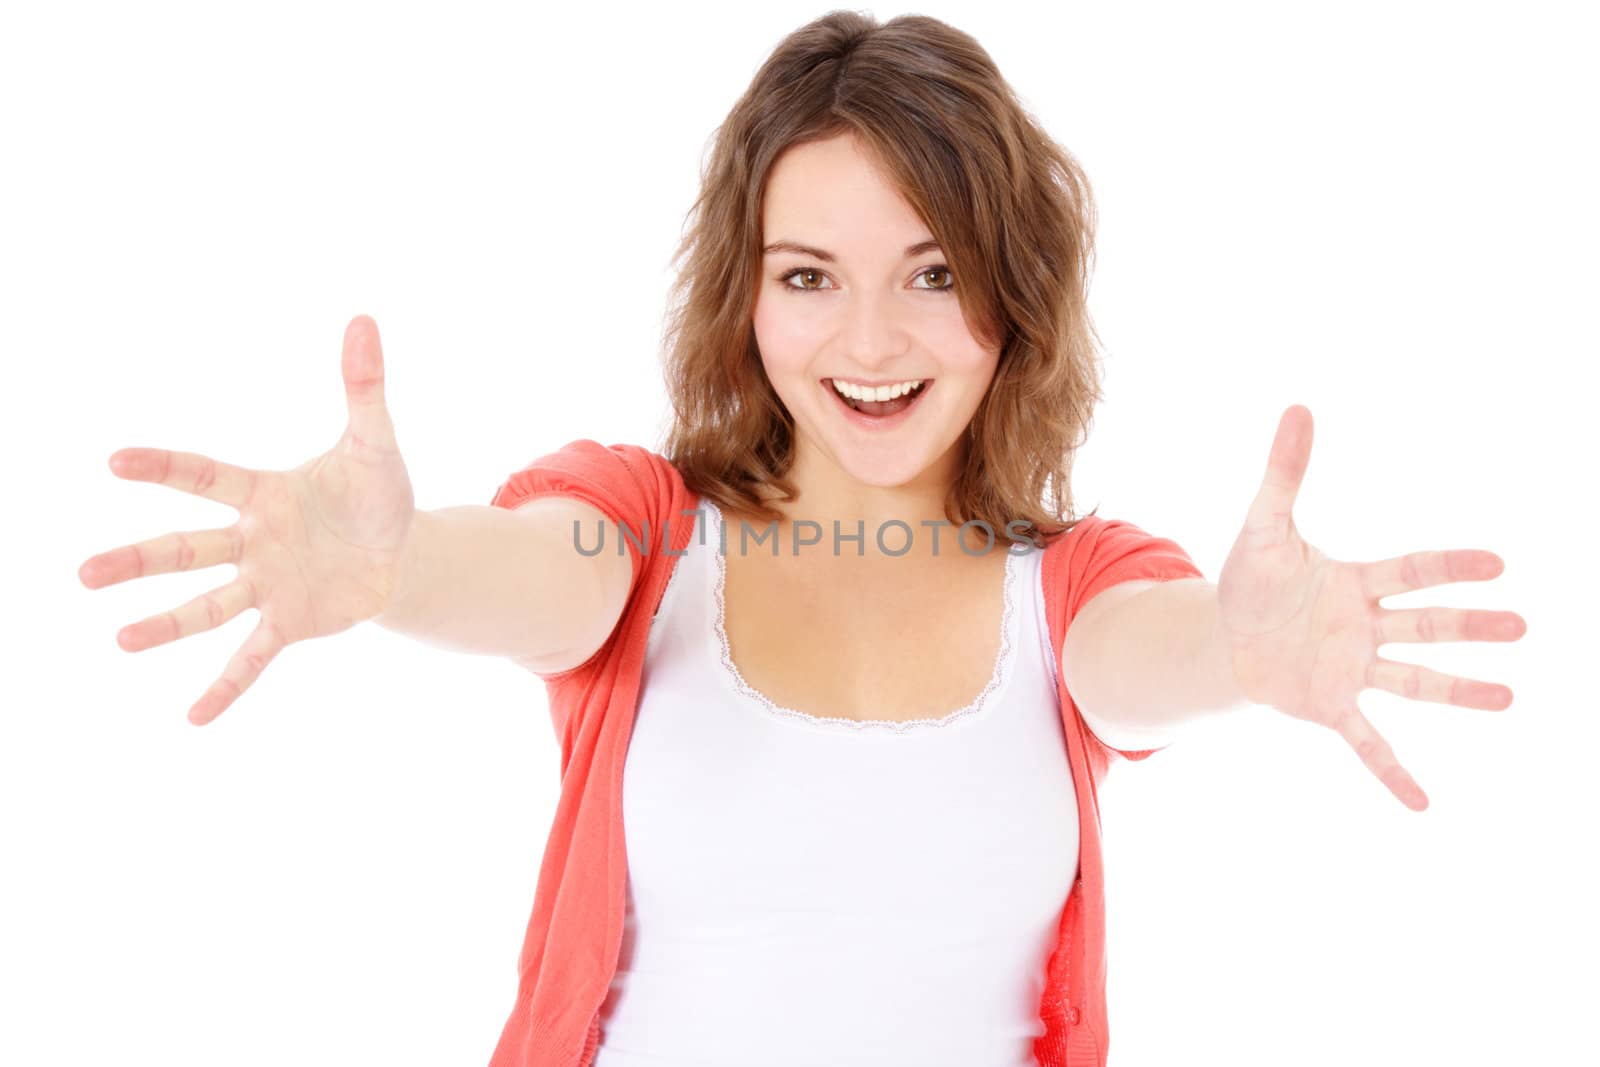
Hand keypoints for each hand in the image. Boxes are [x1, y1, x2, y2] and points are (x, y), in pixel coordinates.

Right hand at [78, 315, 414, 725]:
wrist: (402, 551)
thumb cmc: (378, 493)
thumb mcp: (375, 443)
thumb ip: (364, 386)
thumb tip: (364, 319)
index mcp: (264, 493)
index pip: (205, 476)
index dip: (164, 468)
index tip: (115, 460)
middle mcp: (252, 541)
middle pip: (186, 550)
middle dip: (137, 561)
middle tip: (82, 575)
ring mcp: (266, 585)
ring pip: (207, 606)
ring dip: (166, 625)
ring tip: (120, 640)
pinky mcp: (289, 622)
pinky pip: (252, 658)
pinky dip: (227, 686)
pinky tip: (194, 718)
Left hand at [1216, 405, 1525, 811]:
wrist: (1224, 635)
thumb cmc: (1252, 579)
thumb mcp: (1262, 526)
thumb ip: (1284, 472)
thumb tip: (1298, 406)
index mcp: (1356, 582)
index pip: (1411, 571)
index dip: (1450, 567)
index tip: (1496, 562)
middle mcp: (1366, 627)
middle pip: (1426, 625)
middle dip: (1469, 627)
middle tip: (1520, 626)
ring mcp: (1353, 670)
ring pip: (1414, 681)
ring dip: (1457, 691)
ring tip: (1508, 697)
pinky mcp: (1330, 707)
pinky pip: (1367, 743)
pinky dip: (1392, 773)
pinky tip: (1424, 805)